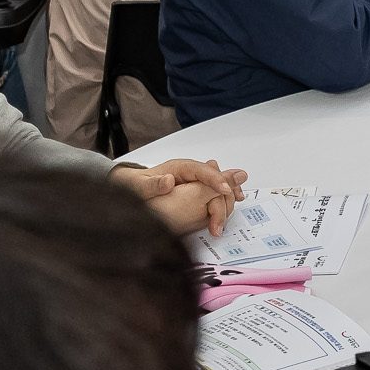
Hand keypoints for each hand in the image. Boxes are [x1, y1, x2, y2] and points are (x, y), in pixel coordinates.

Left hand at [115, 158, 247, 234]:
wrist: (129, 187)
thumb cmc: (133, 185)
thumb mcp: (137, 186)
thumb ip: (151, 185)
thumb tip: (167, 180)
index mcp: (178, 168)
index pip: (201, 170)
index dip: (214, 179)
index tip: (224, 189)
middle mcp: (189, 172)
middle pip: (213, 176)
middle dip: (225, 188)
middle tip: (234, 202)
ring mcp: (194, 181)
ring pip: (217, 181)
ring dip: (230, 190)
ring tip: (240, 199)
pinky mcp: (195, 190)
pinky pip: (215, 190)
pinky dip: (227, 194)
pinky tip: (235, 200)